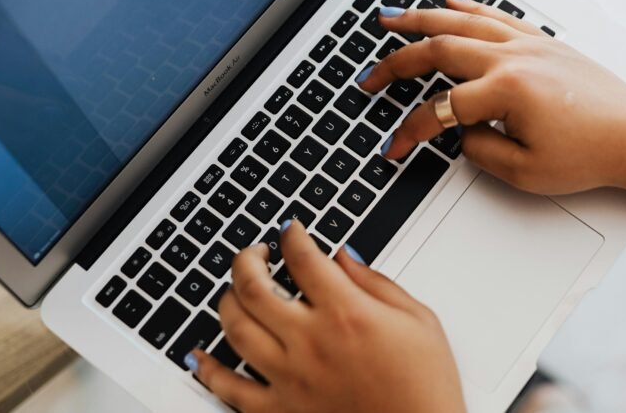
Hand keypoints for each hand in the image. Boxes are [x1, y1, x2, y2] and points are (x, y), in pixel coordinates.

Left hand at [189, 221, 465, 412]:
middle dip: (247, 258)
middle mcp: (312, 342)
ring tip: (236, 290)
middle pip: (254, 286)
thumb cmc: (426, 388)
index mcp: (348, 313)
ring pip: (235, 328)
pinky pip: (229, 389)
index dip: (291, 235)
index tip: (290, 231)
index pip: (303, 257)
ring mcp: (291, 378)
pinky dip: (208, 370)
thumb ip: (377, 283)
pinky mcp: (281, 411)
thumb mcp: (419, 320)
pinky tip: (199, 355)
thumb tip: (344, 257)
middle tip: (255, 253)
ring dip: (228, 300)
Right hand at [359, 0, 625, 241]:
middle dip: (395, 62)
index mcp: (505, 91)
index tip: (394, 148)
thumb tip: (461, 131)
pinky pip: (495, 15)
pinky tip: (449, 1)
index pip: (439, 110)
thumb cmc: (592, 154)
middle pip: (438, 51)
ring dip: (421, 18)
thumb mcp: (525, 172)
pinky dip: (467, 7)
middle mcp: (513, 58)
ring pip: (462, 22)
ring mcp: (528, 44)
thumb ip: (480, 150)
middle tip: (369, 74)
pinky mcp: (543, 42)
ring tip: (391, 18)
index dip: (409, 133)